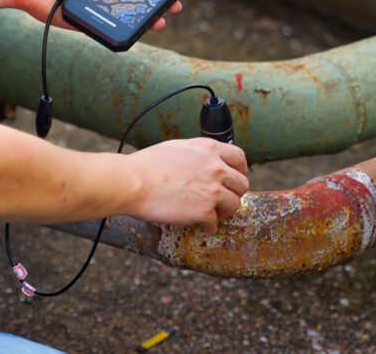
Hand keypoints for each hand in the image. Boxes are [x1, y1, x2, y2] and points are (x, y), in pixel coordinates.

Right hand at [127, 138, 248, 233]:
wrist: (134, 182)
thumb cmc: (147, 165)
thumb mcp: (178, 147)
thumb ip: (197, 154)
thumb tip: (202, 161)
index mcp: (209, 149)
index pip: (239, 158)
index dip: (240, 171)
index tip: (234, 179)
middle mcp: (215, 168)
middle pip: (242, 184)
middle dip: (234, 193)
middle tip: (223, 200)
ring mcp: (212, 190)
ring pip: (234, 204)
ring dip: (224, 211)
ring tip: (212, 215)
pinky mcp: (204, 211)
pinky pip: (215, 223)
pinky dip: (209, 227)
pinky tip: (201, 227)